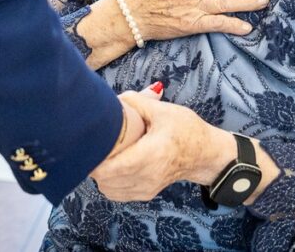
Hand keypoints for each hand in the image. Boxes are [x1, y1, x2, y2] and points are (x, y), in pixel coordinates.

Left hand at [92, 86, 236, 201]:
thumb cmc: (186, 131)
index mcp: (153, 154)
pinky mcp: (144, 194)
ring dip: (100, 173)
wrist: (204, 154)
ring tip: (102, 153)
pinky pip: (115, 193)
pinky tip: (111, 165)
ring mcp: (146, 188)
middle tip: (93, 143)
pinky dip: (108, 181)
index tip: (90, 142)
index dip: (96, 157)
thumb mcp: (164, 111)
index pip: (114, 166)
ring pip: (108, 188)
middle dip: (95, 162)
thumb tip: (114, 99)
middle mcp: (148, 176)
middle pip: (106, 178)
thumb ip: (137, 101)